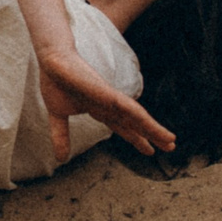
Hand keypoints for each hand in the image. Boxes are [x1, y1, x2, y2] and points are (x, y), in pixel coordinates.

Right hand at [39, 48, 175, 156]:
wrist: (51, 61)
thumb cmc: (55, 82)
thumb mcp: (57, 115)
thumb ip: (60, 136)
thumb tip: (60, 159)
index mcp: (100, 110)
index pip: (123, 127)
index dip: (136, 138)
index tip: (150, 150)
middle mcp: (109, 105)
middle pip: (135, 123)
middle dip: (152, 135)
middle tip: (170, 147)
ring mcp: (110, 99)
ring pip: (137, 117)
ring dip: (154, 129)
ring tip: (170, 141)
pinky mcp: (108, 93)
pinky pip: (128, 107)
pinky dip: (141, 118)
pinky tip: (152, 127)